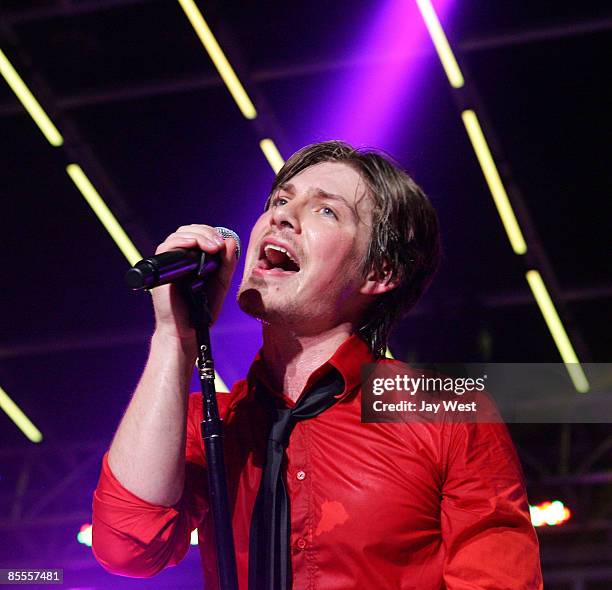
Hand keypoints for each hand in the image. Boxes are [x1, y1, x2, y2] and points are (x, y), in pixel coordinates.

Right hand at [150, 224, 238, 340]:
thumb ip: (227, 264)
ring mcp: (170, 263)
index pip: (200, 234)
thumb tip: (230, 241)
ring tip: (212, 246)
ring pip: (179, 234)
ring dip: (198, 235)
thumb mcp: (221, 283)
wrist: (187, 330)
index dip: (211, 233)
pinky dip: (182, 241)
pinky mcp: (161, 269)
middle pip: (189, 230)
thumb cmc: (202, 309)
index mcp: (193, 259)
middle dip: (206, 232)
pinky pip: (167, 247)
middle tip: (218, 245)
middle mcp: (180, 258)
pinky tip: (194, 245)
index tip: (223, 244)